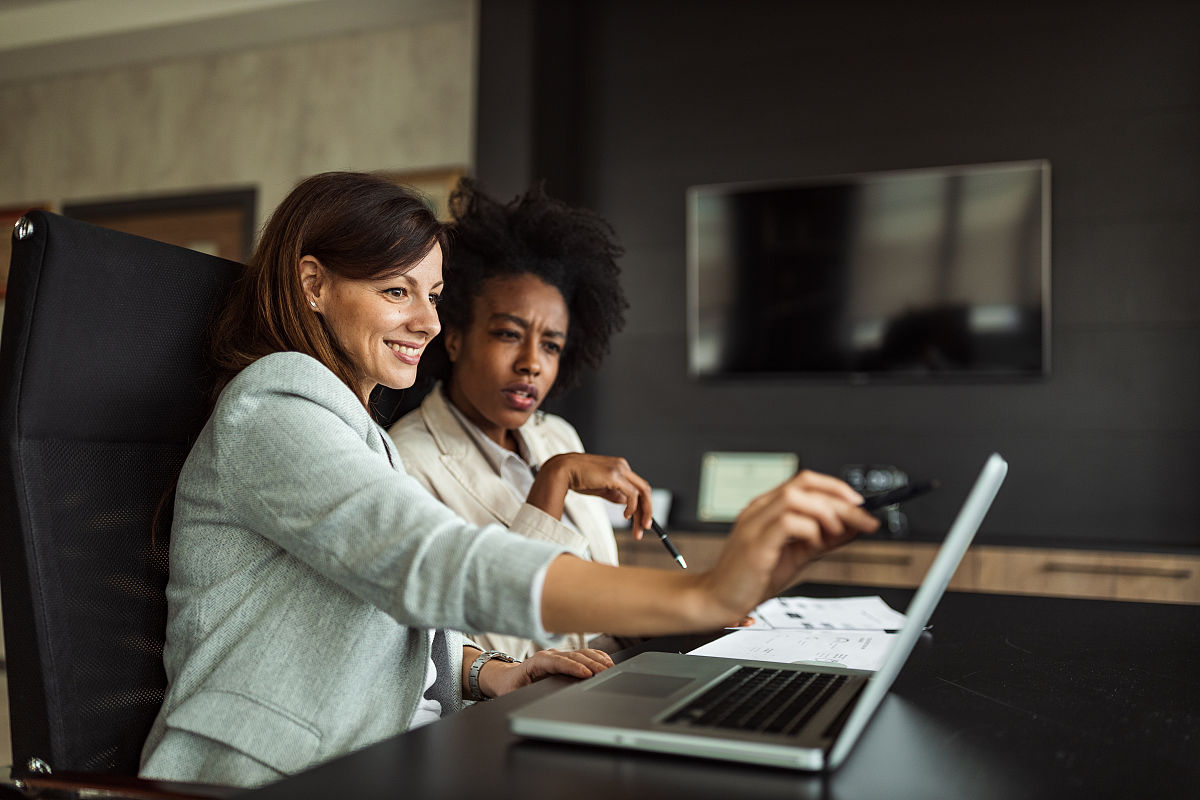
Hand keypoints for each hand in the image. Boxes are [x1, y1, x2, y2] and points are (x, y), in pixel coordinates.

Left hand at [477, 648, 614, 698]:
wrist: (506, 677)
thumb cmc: (510, 686)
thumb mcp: (512, 694)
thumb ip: (522, 697)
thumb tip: (534, 702)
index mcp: (536, 663)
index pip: (557, 662)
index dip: (573, 667)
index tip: (587, 674)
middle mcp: (549, 655)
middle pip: (573, 656)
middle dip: (591, 664)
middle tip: (606, 672)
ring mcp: (557, 655)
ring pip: (580, 653)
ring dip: (596, 659)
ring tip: (610, 668)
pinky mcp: (564, 657)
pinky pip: (582, 654)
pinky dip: (595, 656)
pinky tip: (606, 661)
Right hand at [529, 453, 654, 535]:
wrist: (562, 471)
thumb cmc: (578, 479)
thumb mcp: (600, 488)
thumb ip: (614, 493)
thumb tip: (627, 503)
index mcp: (620, 467)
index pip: (638, 487)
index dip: (642, 505)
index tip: (641, 520)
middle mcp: (623, 466)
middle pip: (644, 490)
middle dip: (647, 511)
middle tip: (645, 528)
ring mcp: (620, 469)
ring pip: (642, 492)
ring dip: (643, 512)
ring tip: (639, 528)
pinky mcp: (615, 475)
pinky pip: (632, 494)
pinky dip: (632, 507)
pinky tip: (626, 516)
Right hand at [698, 471, 879, 625]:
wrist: (720, 601)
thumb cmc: (752, 578)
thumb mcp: (797, 554)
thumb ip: (823, 539)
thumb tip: (853, 527)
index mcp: (767, 508)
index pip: (804, 481)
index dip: (835, 488)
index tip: (860, 505)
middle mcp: (759, 510)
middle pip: (804, 485)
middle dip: (841, 500)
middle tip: (863, 519)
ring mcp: (755, 525)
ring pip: (795, 497)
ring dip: (825, 512)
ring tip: (836, 532)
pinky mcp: (755, 545)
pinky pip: (786, 522)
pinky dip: (809, 530)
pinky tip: (814, 545)